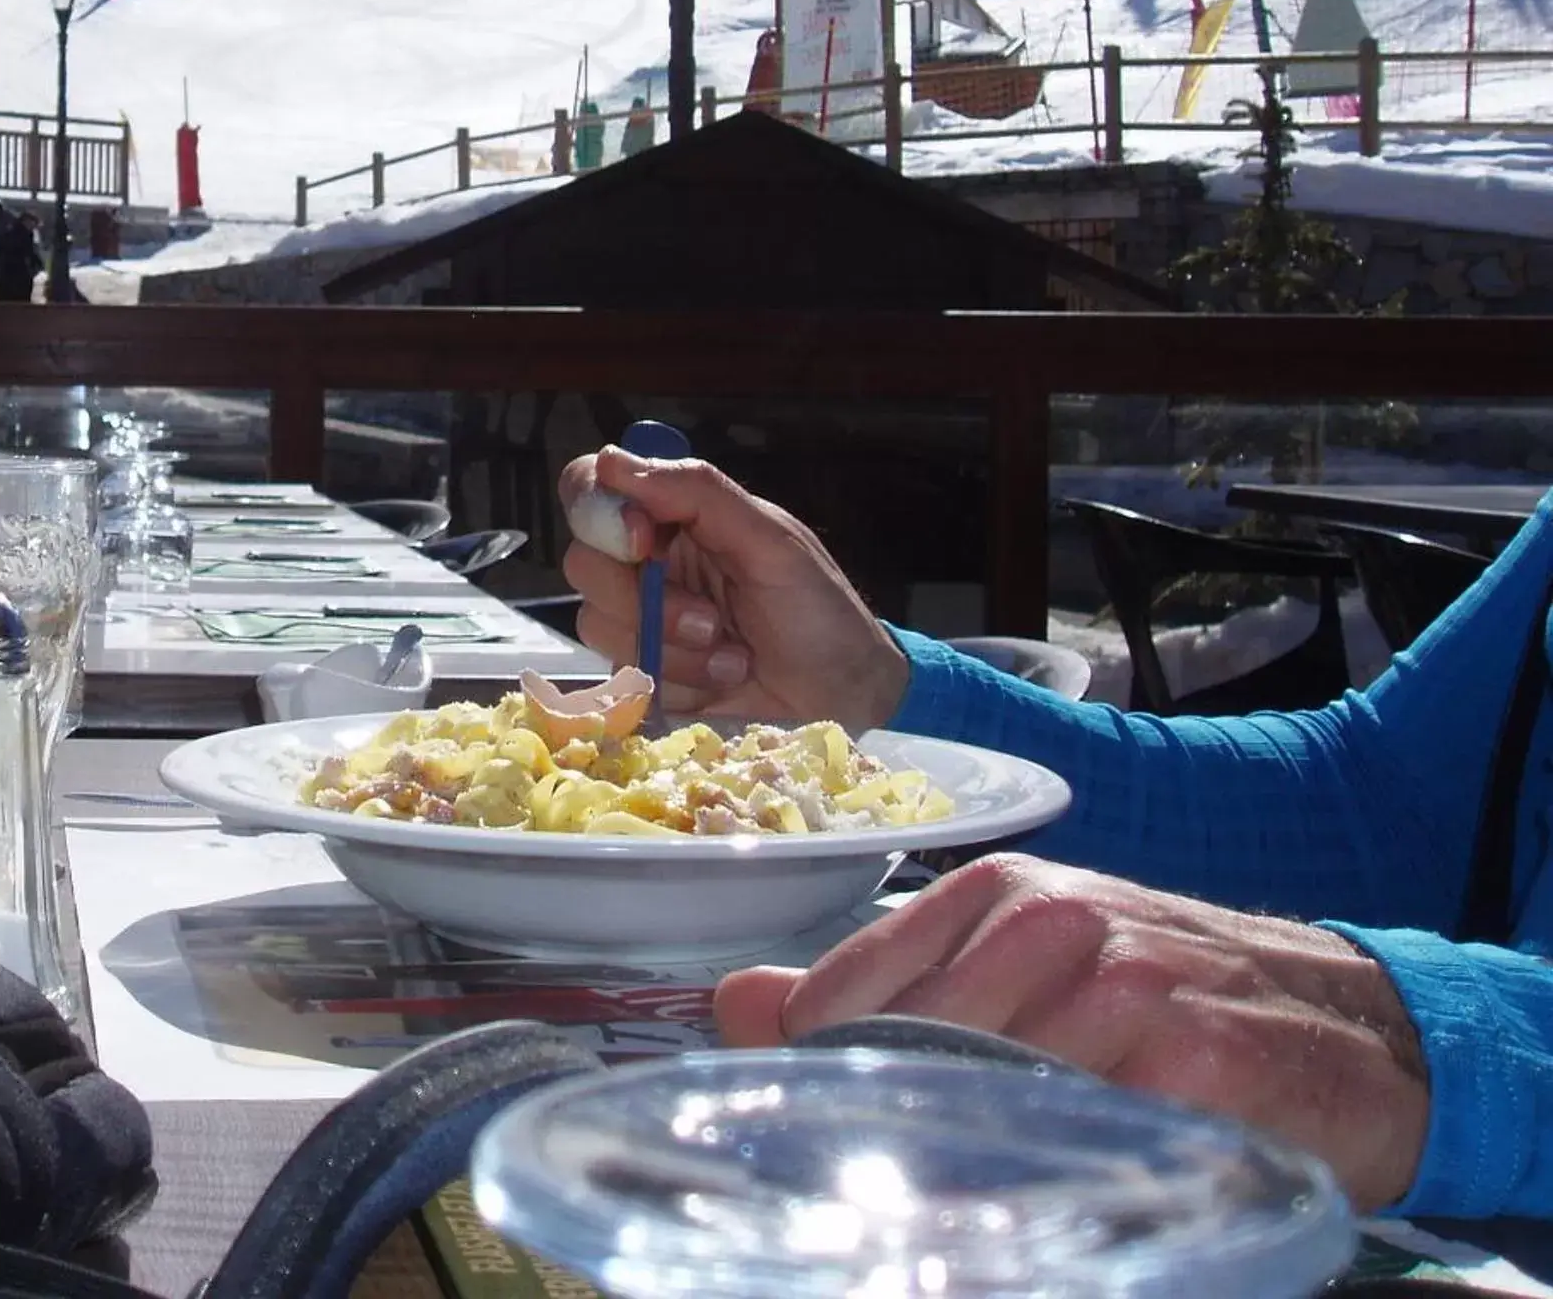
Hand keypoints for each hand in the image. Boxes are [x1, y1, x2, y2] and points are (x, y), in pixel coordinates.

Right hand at [558, 447, 906, 731]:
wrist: (845, 696)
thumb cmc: (819, 611)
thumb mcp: (771, 541)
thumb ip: (698, 493)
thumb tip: (612, 460)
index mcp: (674, 516)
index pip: (590, 487)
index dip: (601, 513)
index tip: (645, 543)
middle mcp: (647, 563)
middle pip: (584, 563)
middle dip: (650, 603)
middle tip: (713, 623)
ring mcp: (640, 620)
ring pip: (598, 624)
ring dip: (672, 649)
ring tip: (732, 657)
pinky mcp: (642, 673)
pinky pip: (622, 674)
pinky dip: (677, 682)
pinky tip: (720, 681)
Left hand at [712, 854, 1429, 1210]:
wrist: (1352, 1025)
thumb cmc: (1169, 994)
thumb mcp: (1022, 961)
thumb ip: (875, 985)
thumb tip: (734, 1004)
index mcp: (998, 893)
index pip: (848, 989)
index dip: (815, 1067)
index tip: (807, 1124)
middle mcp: (1053, 923)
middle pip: (907, 1048)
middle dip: (888, 1120)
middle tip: (880, 1180)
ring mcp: (1125, 987)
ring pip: (987, 1095)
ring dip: (967, 1156)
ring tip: (969, 1190)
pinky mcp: (1192, 1062)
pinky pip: (1083, 1140)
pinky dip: (1054, 1177)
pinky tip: (1053, 1192)